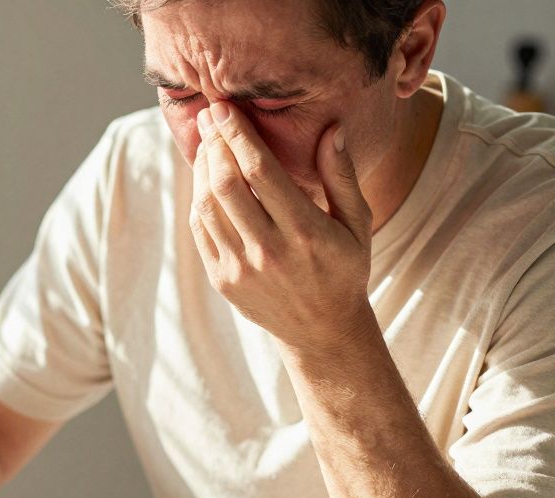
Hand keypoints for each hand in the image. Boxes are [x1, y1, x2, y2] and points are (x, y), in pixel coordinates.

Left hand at [189, 101, 376, 352]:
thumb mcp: (358, 223)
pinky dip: (199, 198)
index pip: (261, 171)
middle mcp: (269, 250)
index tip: (224, 107)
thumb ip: (342, 176)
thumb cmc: (345, 267)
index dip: (238, 135)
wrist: (321, 329)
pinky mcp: (222, 279)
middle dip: (214, 143)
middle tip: (210, 115)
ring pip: (207, 206)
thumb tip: (331, 129)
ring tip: (207, 141)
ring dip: (202, 168)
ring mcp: (241, 268)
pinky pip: (201, 230)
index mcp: (306, 232)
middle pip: (227, 184)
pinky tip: (205, 177)